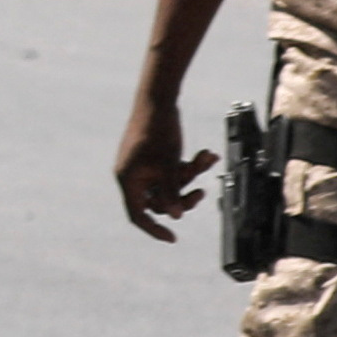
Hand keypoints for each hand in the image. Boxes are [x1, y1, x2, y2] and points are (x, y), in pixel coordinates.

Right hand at [114, 87, 207, 240]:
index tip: (173, 238)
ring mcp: (144, 167)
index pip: (138, 214)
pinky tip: (205, 155)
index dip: (154, 229)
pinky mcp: (154, 158)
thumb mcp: (168, 165)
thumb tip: (176, 216)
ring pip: (170, 184)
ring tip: (207, 159)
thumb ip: (171, 192)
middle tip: (202, 192)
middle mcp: (134, 176)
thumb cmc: (158, 130)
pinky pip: (172, 171)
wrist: (158, 98)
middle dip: (183, 196)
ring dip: (190, 175)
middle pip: (159, 200)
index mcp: (129, 180)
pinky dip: (188, 165)